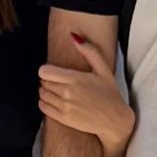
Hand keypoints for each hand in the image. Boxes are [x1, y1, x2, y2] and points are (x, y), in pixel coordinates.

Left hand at [38, 31, 134, 156]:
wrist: (115, 120)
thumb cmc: (110, 93)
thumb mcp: (103, 69)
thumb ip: (89, 51)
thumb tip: (73, 36)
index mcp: (75, 78)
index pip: (44, 71)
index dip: (47, 70)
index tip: (54, 72)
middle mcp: (67, 92)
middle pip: (43, 82)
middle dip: (47, 81)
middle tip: (57, 82)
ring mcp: (65, 106)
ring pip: (42, 95)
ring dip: (45, 92)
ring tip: (56, 92)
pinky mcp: (63, 119)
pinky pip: (43, 108)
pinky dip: (44, 103)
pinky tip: (53, 102)